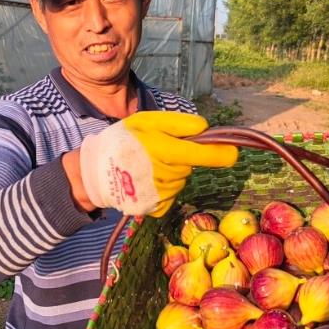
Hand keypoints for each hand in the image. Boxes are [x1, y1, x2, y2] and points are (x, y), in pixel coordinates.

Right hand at [78, 111, 237, 216]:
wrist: (95, 172)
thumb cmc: (123, 140)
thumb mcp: (146, 121)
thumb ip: (177, 123)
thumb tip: (205, 129)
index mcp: (164, 150)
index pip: (204, 155)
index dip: (222, 153)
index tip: (233, 153)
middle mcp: (165, 174)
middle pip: (190, 166)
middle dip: (182, 158)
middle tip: (159, 150)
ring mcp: (161, 194)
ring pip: (180, 180)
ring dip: (170, 172)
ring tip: (147, 165)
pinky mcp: (156, 208)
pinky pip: (170, 195)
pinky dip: (163, 188)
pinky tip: (146, 180)